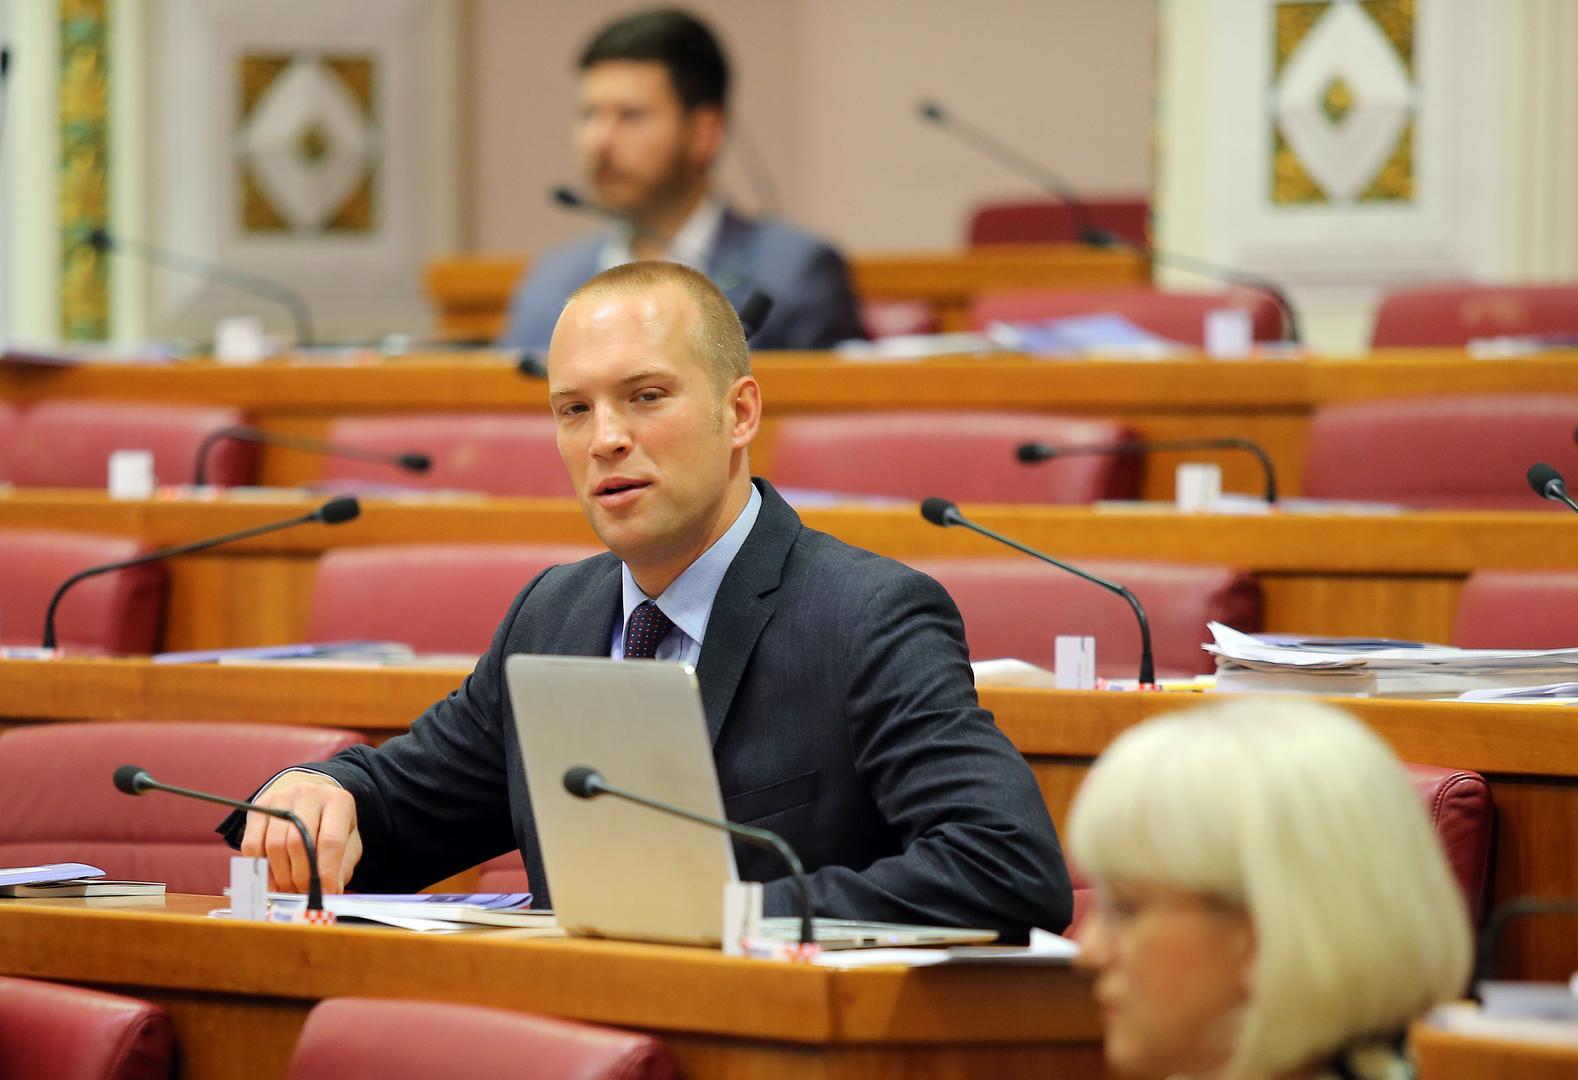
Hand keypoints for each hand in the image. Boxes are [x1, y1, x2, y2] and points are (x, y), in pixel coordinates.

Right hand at [239, 771, 360, 893]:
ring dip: (280, 876)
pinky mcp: (258, 808)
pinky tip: (270, 880)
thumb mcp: (348, 839)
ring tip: (289, 889)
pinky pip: (251, 844)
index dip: (326, 871)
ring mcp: (280, 799)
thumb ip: (342, 865)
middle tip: (303, 894)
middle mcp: (308, 794)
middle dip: (300, 876)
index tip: (324, 893)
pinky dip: (259, 868)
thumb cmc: (330, 823)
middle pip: (298, 843)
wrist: (309, 795)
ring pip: (274, 845)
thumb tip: (330, 892)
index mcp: (337, 802)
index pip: (330, 840)